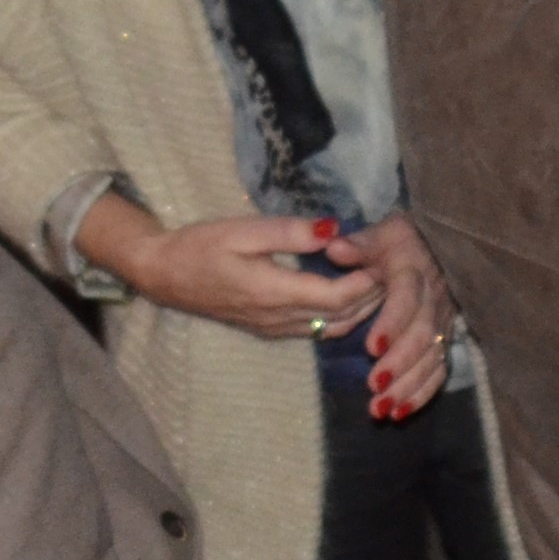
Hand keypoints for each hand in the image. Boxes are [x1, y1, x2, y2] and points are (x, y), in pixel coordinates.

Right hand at [114, 204, 384, 344]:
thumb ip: (291, 232)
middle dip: (374, 294)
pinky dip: (342, 313)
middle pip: (343, 316)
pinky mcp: (270, 330)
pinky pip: (317, 329)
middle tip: (394, 265)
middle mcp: (279, 319)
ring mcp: (275, 329)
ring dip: (362, 307)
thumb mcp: (244, 230)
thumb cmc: (201, 246)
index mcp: (275, 292)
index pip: (339, 297)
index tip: (386, 256)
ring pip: (333, 328)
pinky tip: (351, 291)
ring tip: (379, 276)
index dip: (369, 281)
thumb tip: (335, 228)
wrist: (164, 275)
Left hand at [346, 216, 456, 417]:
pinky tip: (400, 413)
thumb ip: (357, 245)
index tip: (371, 347)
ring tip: (381, 409)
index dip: (392, 323)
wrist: (437, 245)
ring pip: (432, 357)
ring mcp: (444, 321)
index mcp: (414, 270)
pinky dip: (423, 394)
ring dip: (408, 386)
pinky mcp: (446, 338)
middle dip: (399, 364)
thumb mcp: (379, 235)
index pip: (407, 298)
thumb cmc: (400, 242)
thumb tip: (334, 248)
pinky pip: (440, 370)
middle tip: (373, 387)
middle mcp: (435, 298)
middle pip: (423, 334)